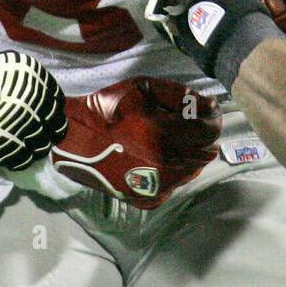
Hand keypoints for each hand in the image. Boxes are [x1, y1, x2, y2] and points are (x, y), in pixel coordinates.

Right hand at [51, 76, 222, 208]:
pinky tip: (156, 157)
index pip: (210, 130)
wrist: (72, 140)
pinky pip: (175, 183)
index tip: (209, 109)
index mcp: (164, 135)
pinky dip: (173, 170)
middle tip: (191, 122)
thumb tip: (209, 105)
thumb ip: (179, 95)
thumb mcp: (142, 88)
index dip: (213, 117)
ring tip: (170, 138)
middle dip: (204, 135)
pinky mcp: (148, 198)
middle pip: (206, 151)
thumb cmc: (107, 109)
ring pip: (193, 169)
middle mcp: (166, 165)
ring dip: (190, 152)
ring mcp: (157, 186)